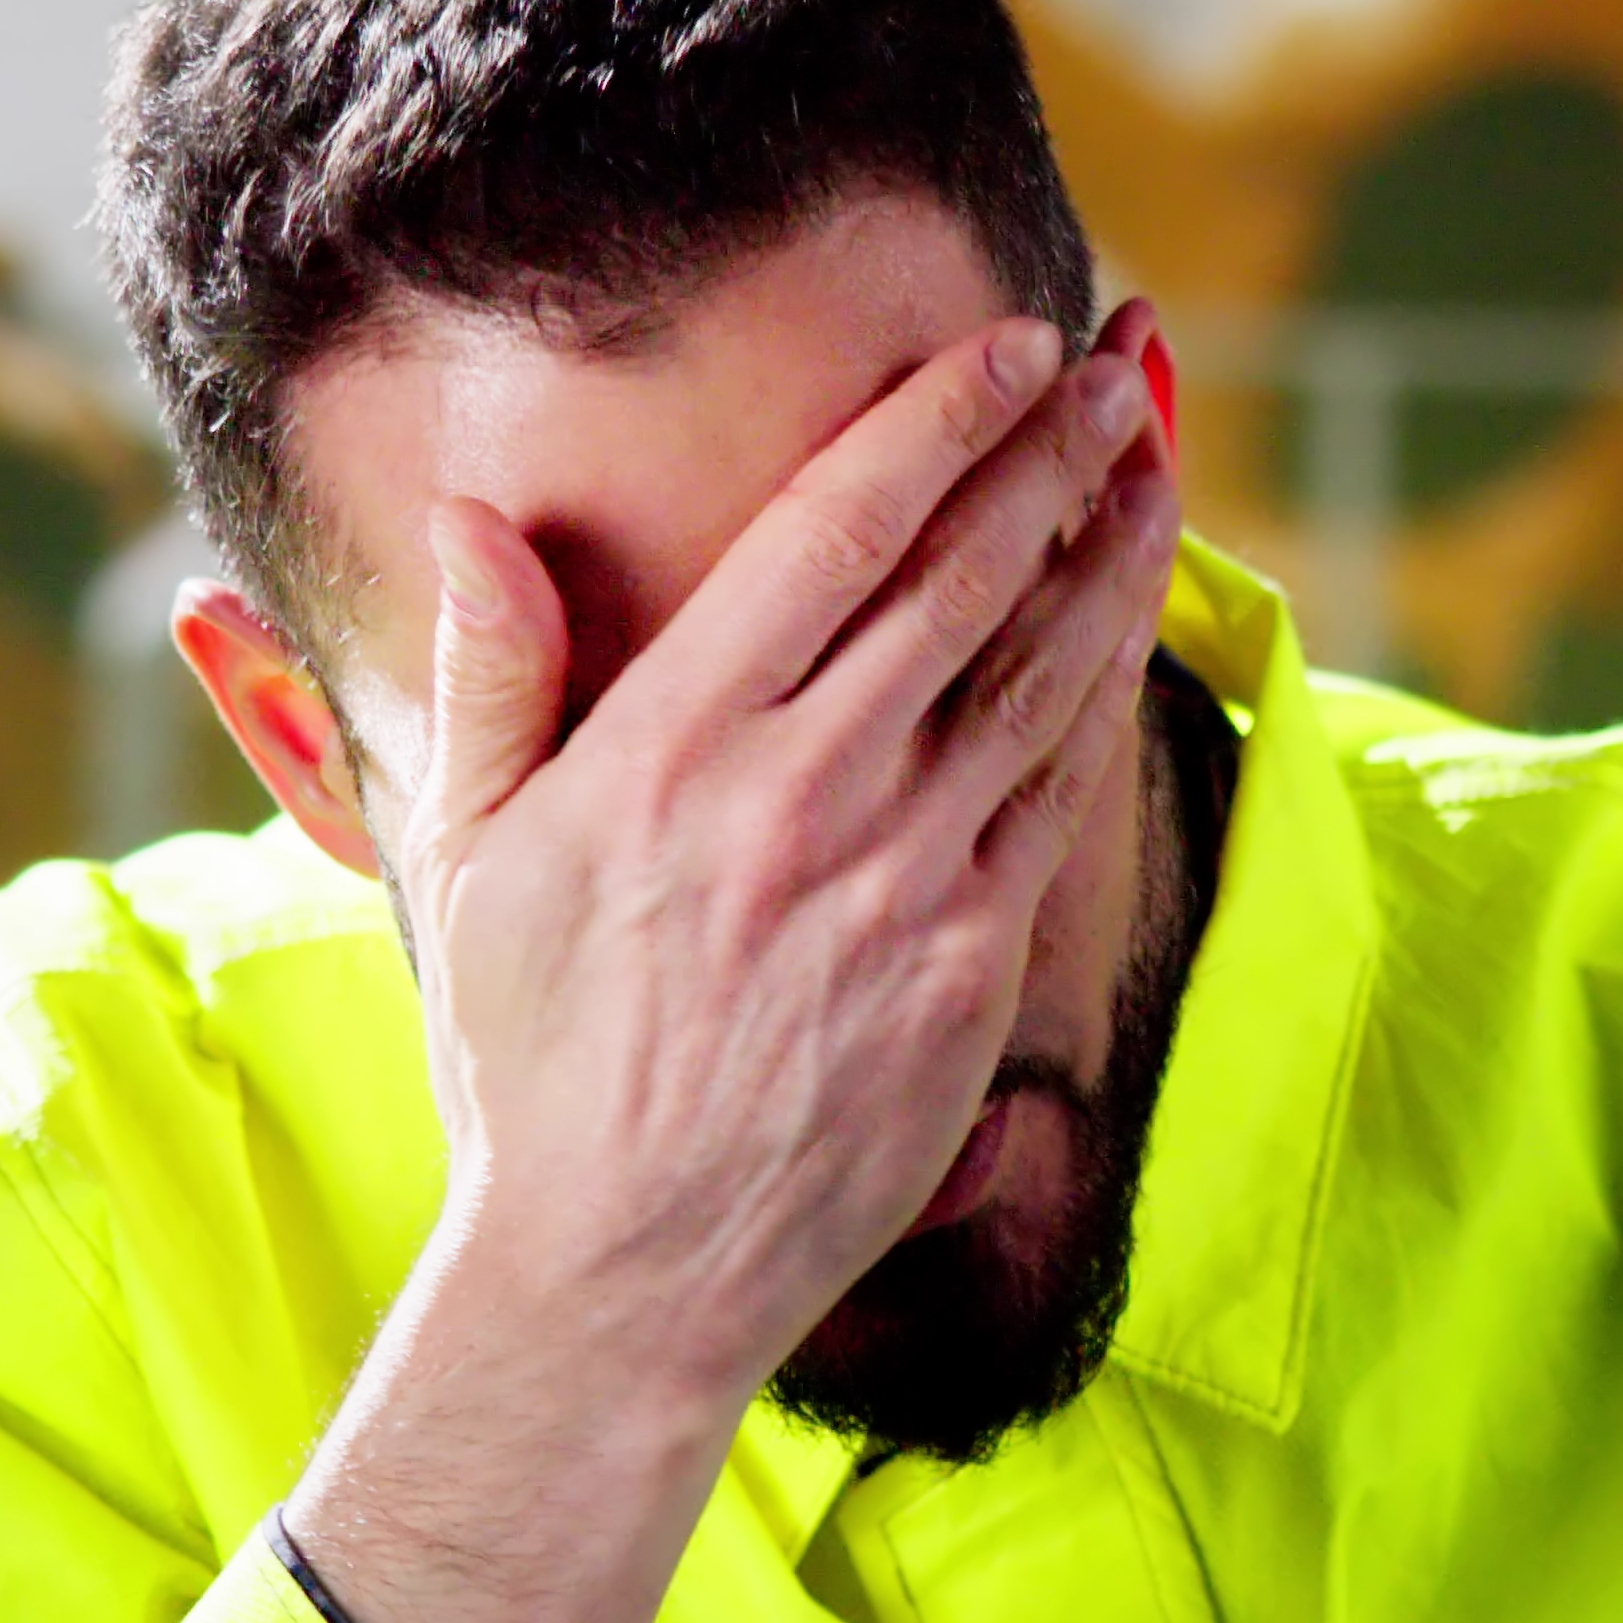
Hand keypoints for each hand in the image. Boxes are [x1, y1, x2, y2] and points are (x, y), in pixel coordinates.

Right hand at [291, 307, 1178, 1622]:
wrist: (623, 1273)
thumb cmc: (530, 1062)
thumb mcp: (465, 856)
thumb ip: (492, 673)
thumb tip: (477, 513)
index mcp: (673, 748)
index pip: (836, 532)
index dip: (938, 423)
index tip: (1010, 349)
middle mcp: (804, 795)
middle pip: (966, 577)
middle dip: (1056, 451)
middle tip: (1123, 360)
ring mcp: (905, 883)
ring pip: (1041, 674)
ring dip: (1112, 547)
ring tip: (1157, 450)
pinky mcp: (973, 967)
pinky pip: (1060, 794)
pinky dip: (1103, 687)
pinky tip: (1128, 622)